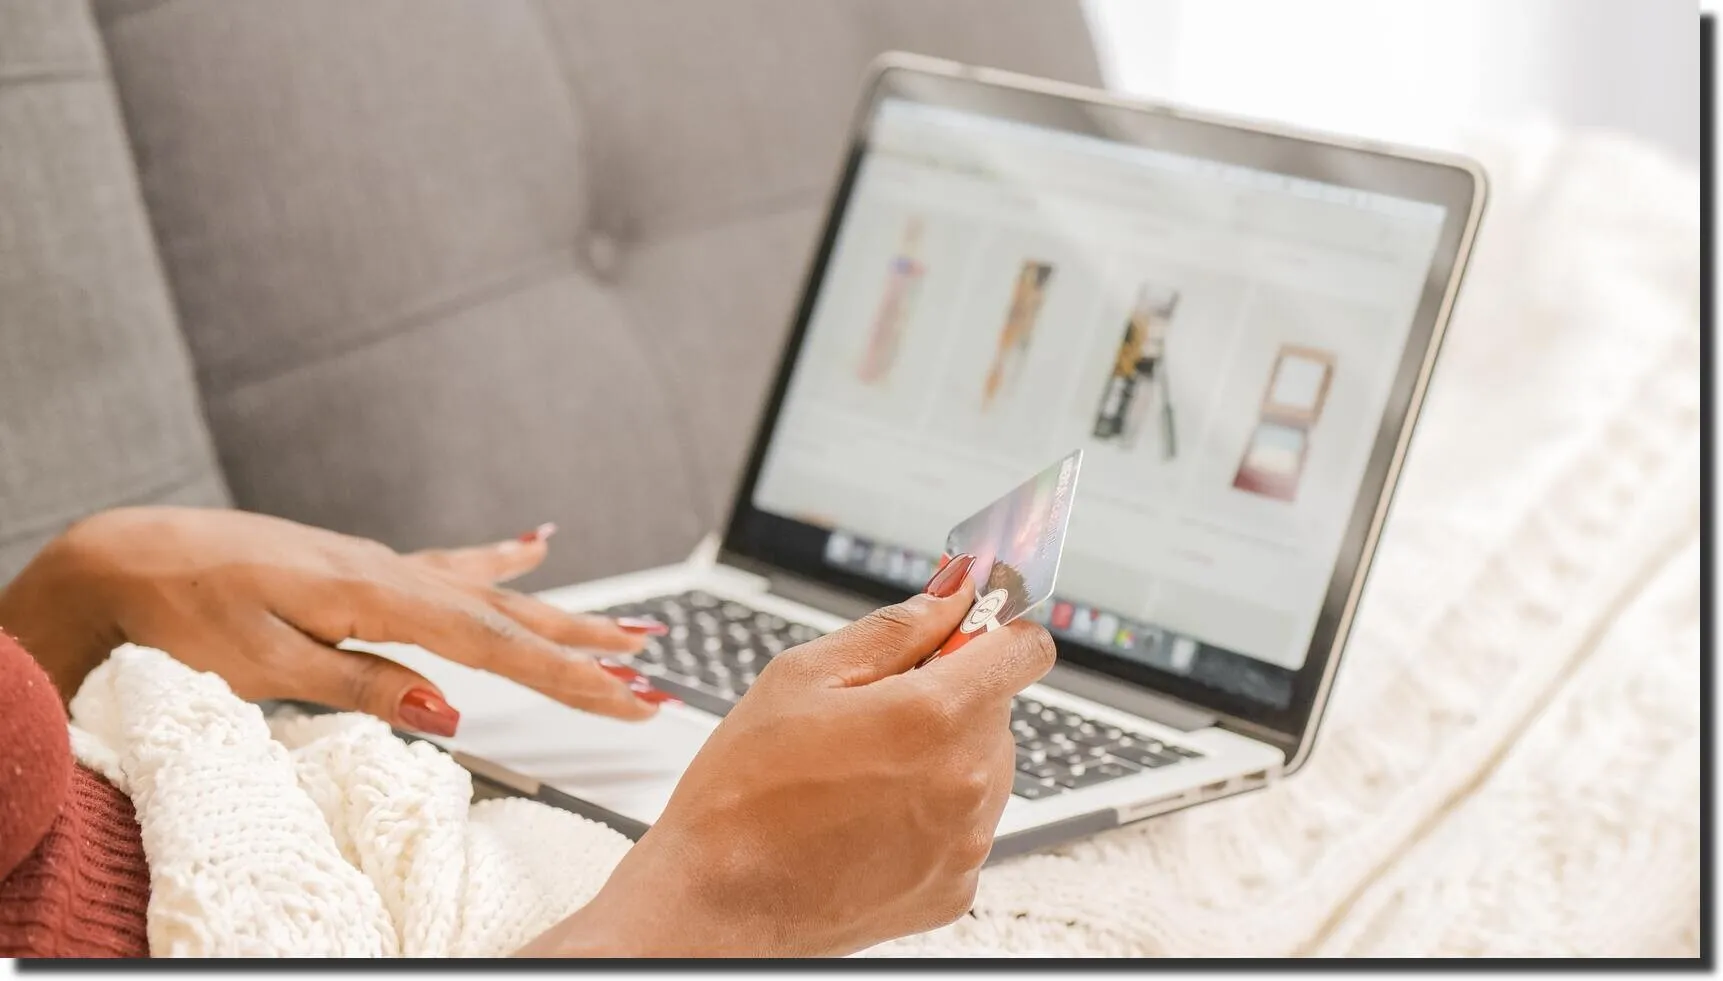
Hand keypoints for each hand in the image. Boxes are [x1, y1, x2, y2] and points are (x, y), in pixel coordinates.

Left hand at [0, 507, 668, 732]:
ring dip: (565, 612)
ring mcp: (387, 566)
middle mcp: (396, 574)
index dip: (572, 678)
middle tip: (657, 669)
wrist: (132, 555)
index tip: (632, 700)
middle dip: (589, 648)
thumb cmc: (188, 612)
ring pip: (497, 593)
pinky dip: (504, 558)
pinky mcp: (368, 568)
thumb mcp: (267, 664)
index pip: (499, 647)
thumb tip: (452, 708)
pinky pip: (457, 564)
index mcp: (381, 599)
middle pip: (514, 616)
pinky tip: (538, 540)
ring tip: (630, 624)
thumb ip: (365, 684)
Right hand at [525, 555, 1056, 956]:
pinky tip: (867, 819)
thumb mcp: (802, 676)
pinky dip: (930, 815)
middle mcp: (968, 782)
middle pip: (997, 709)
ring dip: (942, 757)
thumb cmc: (744, 793)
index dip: (996, 630)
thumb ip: (894, 627)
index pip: (1025, 649)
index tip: (967, 632)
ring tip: (860, 775)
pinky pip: (964, 826)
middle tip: (873, 715)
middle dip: (948, 697)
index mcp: (936, 716)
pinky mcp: (954, 887)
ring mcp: (967, 842)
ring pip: (982, 768)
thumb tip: (953, 592)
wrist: (716, 904)